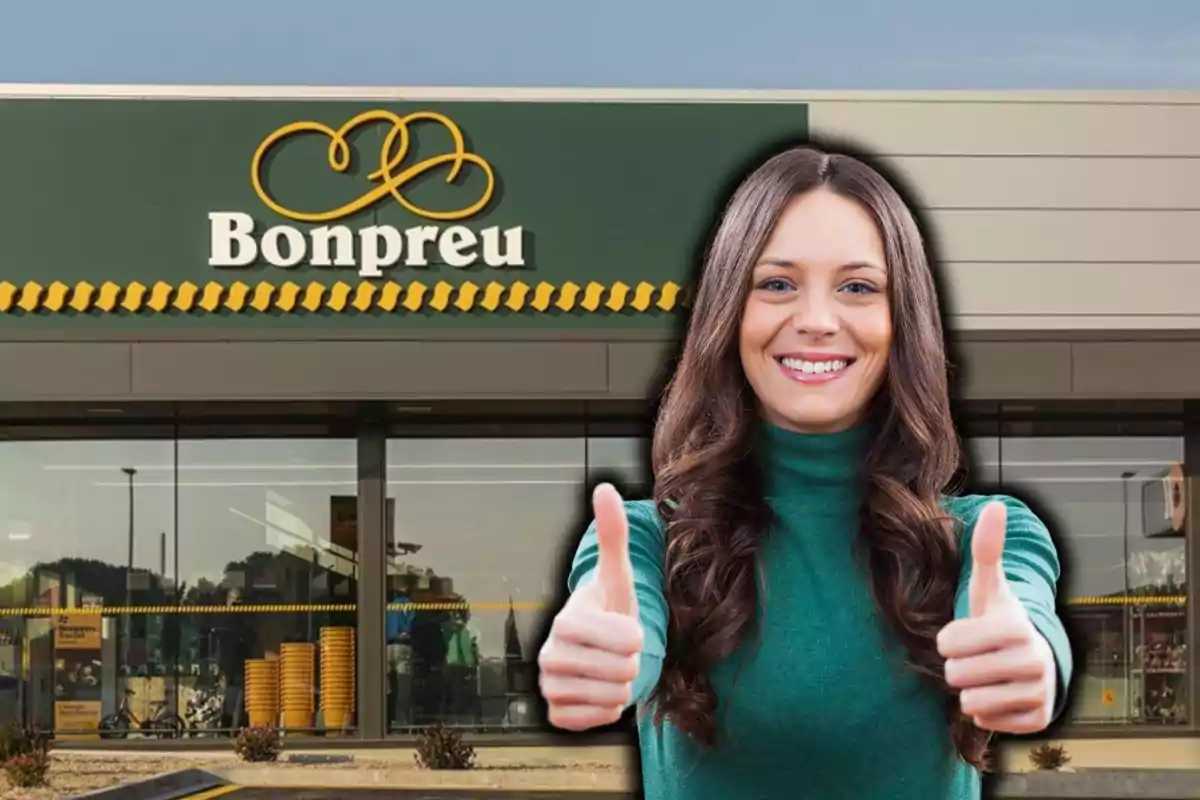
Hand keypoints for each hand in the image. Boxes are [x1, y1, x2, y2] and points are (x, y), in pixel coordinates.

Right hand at [538, 483, 643, 730]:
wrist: (596, 649)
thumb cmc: (610, 609)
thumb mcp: (617, 575)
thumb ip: (612, 535)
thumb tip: (605, 488)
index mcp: (565, 621)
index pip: (626, 640)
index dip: (636, 635)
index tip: (623, 626)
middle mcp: (549, 655)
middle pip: (623, 671)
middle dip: (631, 662)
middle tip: (616, 651)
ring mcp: (549, 688)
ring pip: (614, 698)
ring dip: (622, 686)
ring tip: (609, 669)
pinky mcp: (556, 716)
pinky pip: (599, 720)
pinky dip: (608, 710)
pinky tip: (598, 691)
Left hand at [937, 501, 1056, 733]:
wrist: (1035, 659)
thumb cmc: (1000, 620)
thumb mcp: (989, 586)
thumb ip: (986, 549)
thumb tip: (995, 504)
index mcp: (1016, 626)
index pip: (949, 643)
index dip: (948, 640)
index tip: (964, 634)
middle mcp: (1034, 661)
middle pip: (956, 675)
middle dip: (958, 667)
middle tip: (977, 658)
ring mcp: (1039, 693)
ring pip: (971, 703)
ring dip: (971, 692)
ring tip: (988, 676)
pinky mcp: (1039, 720)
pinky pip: (987, 724)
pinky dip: (987, 713)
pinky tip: (1000, 695)